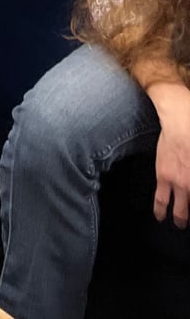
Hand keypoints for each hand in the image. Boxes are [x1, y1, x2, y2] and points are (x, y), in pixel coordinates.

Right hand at [152, 86, 189, 226]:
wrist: (182, 122)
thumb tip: (189, 176)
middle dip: (189, 218)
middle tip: (187, 224)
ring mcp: (180, 183)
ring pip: (180, 211)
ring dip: (180, 220)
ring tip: (178, 225)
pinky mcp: (164, 177)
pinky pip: (161, 199)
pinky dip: (161, 210)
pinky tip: (160, 216)